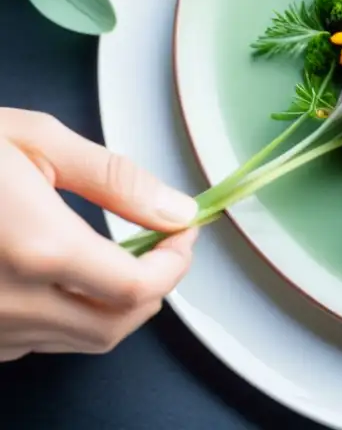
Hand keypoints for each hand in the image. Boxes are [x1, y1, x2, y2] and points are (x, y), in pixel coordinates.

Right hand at [0, 109, 197, 360]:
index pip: (138, 289)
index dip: (175, 264)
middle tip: (163, 247)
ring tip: (122, 256)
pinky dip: (70, 315)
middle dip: (155, 289)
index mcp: (39, 248)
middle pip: (116, 326)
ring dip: (116, 305)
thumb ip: (116, 181)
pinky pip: (37, 341)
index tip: (183, 233)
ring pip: (80, 340)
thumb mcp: (38, 141)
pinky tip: (67, 276)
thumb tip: (175, 209)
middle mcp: (12, 302)